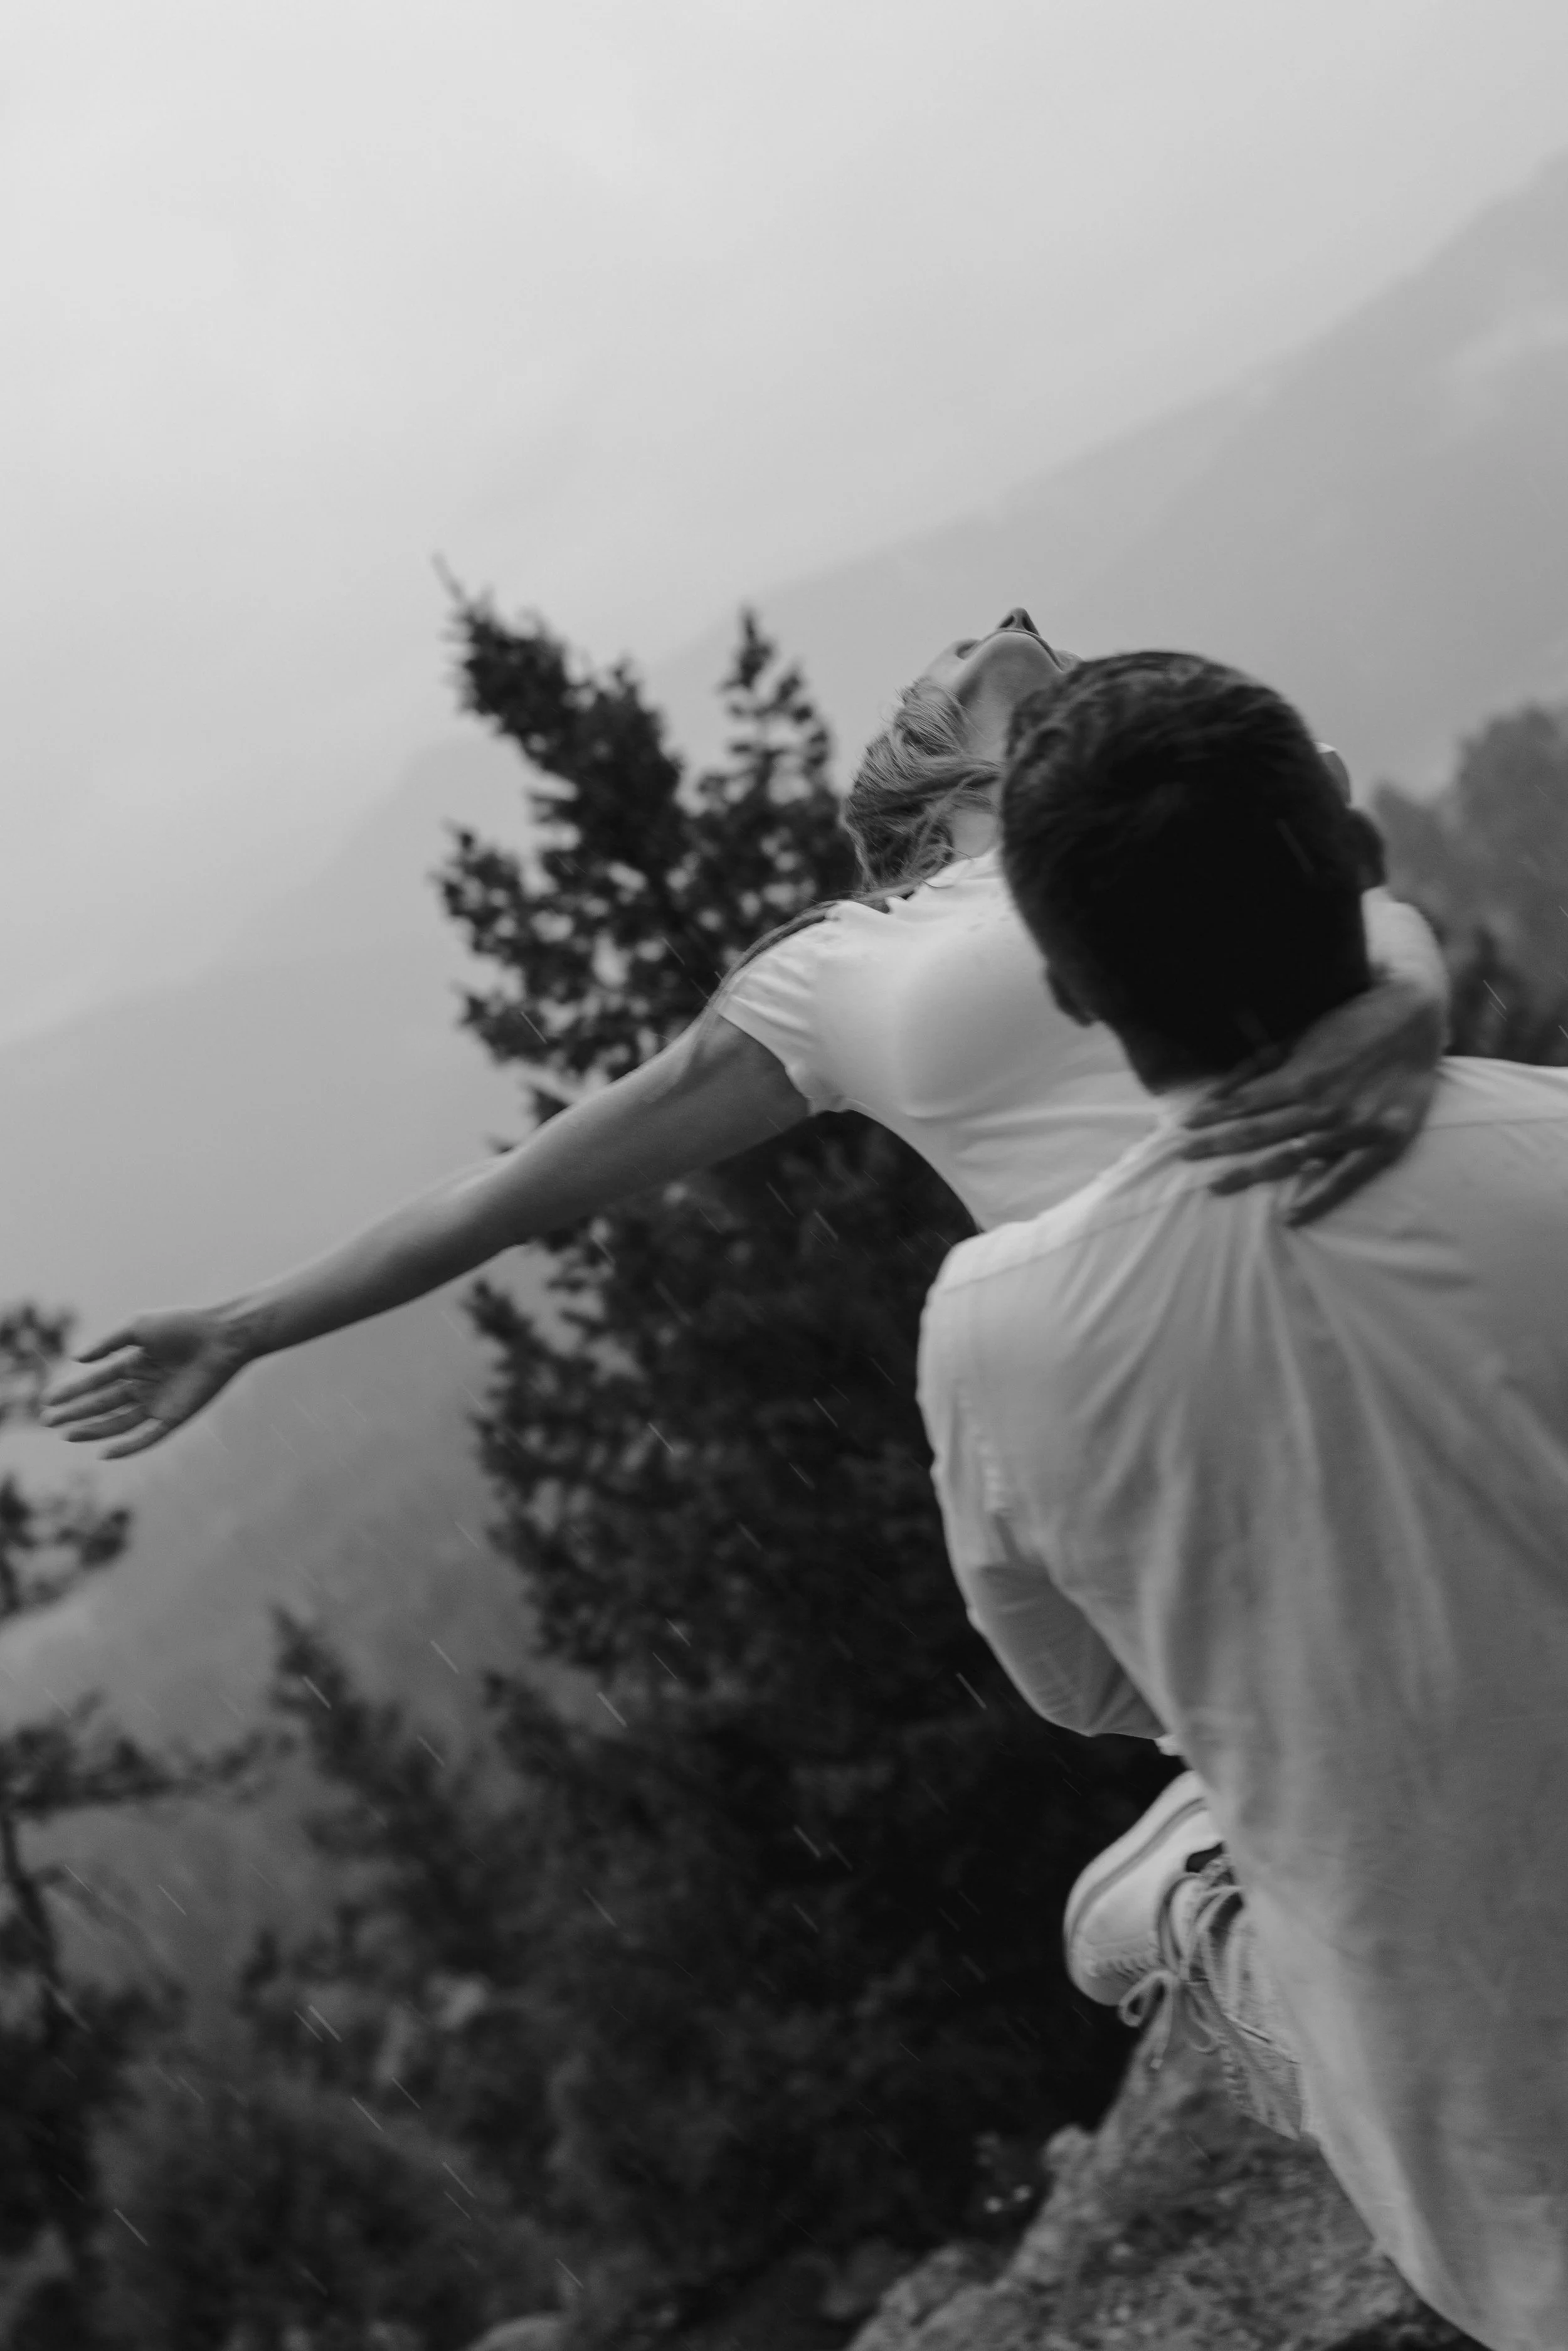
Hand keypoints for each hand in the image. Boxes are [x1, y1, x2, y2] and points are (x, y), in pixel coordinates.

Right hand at [41, 1307, 256, 1457]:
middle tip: (48, 1421)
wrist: (221, 1336)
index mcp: (135, 1364)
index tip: (48, 1400)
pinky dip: (127, 1447)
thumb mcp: (139, 1327)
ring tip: (67, 1434)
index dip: (72, 1391)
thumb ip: (107, 1343)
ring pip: (118, 1422)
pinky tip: (104, 1453)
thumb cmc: (182, 1325)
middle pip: (103, 1404)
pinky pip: (147, 1437)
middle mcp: (144, 1386)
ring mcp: (159, 1403)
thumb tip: (76, 1359)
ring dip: (93, 1430)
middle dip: (75, 1413)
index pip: (96, 1382)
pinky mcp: (175, 1417)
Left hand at [1178, 980, 1445, 1226]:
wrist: (1414, 1019)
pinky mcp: (1383, 1143)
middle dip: (1215, 1147)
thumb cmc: (1350, 1024)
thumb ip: (1256, 1067)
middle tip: (1182, 1159)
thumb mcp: (1299, 1037)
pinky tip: (1290, 1217)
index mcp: (1300, 1078)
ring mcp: (1353, 1128)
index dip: (1210, 1120)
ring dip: (1250, 1173)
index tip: (1182, 1131)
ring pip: (1291, 1159)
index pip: (1242, 1107)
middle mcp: (1322, 1106)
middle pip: (1257, 1135)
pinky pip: (1345, 1179)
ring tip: (1214, 1187)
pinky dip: (1317, 1199)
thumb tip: (1216, 1094)